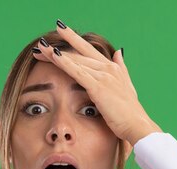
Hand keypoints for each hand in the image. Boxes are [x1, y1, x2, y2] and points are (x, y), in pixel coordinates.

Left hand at [33, 20, 161, 146]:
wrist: (137, 125)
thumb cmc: (130, 112)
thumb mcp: (126, 86)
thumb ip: (121, 68)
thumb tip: (118, 51)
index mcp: (112, 68)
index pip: (88, 51)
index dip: (72, 42)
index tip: (58, 34)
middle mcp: (107, 67)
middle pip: (78, 53)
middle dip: (57, 49)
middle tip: (40, 45)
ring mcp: (103, 75)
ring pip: (75, 60)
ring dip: (55, 54)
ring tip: (39, 49)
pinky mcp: (98, 86)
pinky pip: (77, 71)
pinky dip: (64, 63)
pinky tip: (52, 56)